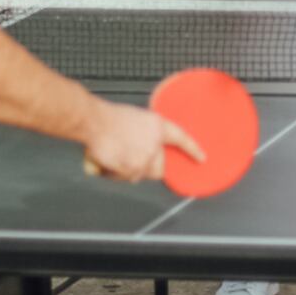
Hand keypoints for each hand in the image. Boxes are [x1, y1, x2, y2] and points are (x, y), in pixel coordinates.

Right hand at [83, 101, 204, 182]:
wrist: (95, 122)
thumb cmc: (109, 117)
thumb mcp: (136, 118)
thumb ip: (146, 134)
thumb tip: (143, 146)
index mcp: (158, 127)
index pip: (181, 139)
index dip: (192, 150)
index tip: (201, 158)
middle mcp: (155, 145)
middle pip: (158, 168)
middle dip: (147, 167)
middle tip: (132, 157)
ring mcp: (144, 159)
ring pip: (139, 174)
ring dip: (127, 169)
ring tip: (114, 153)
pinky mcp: (131, 169)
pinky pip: (124, 177)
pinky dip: (114, 173)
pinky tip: (108, 160)